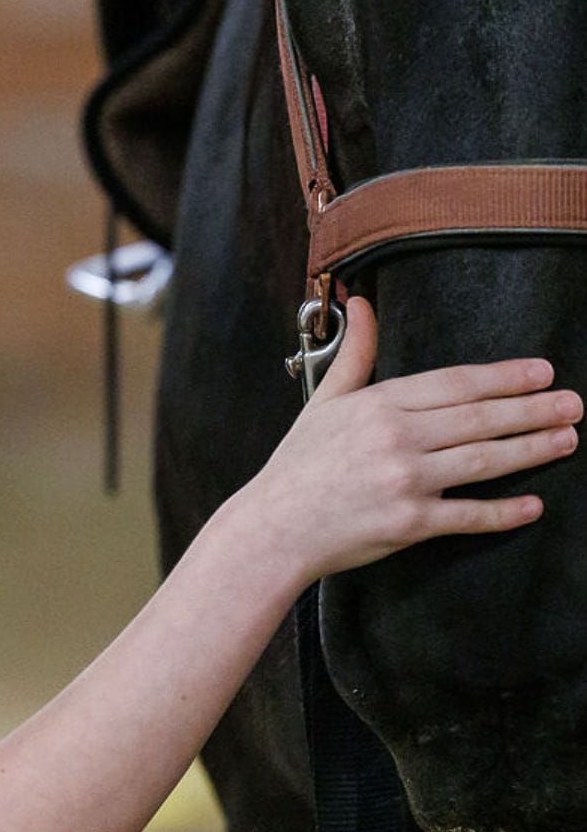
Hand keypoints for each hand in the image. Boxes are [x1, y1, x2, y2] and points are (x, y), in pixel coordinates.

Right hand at [250, 296, 580, 585]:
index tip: (541, 371)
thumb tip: (363, 304)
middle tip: (573, 403)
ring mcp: (405, 481)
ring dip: (531, 449)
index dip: (503, 376)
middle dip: (533, 409)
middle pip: (480, 418)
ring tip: (567, 440)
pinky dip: (503, 512)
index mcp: (379, 404)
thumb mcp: (324, 401)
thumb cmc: (298, 466)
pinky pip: (467, 516)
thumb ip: (355, 354)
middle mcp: (396, 438)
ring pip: (483, 461)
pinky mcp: (409, 524)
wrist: (273, 527)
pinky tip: (533, 505)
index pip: (455, 383)